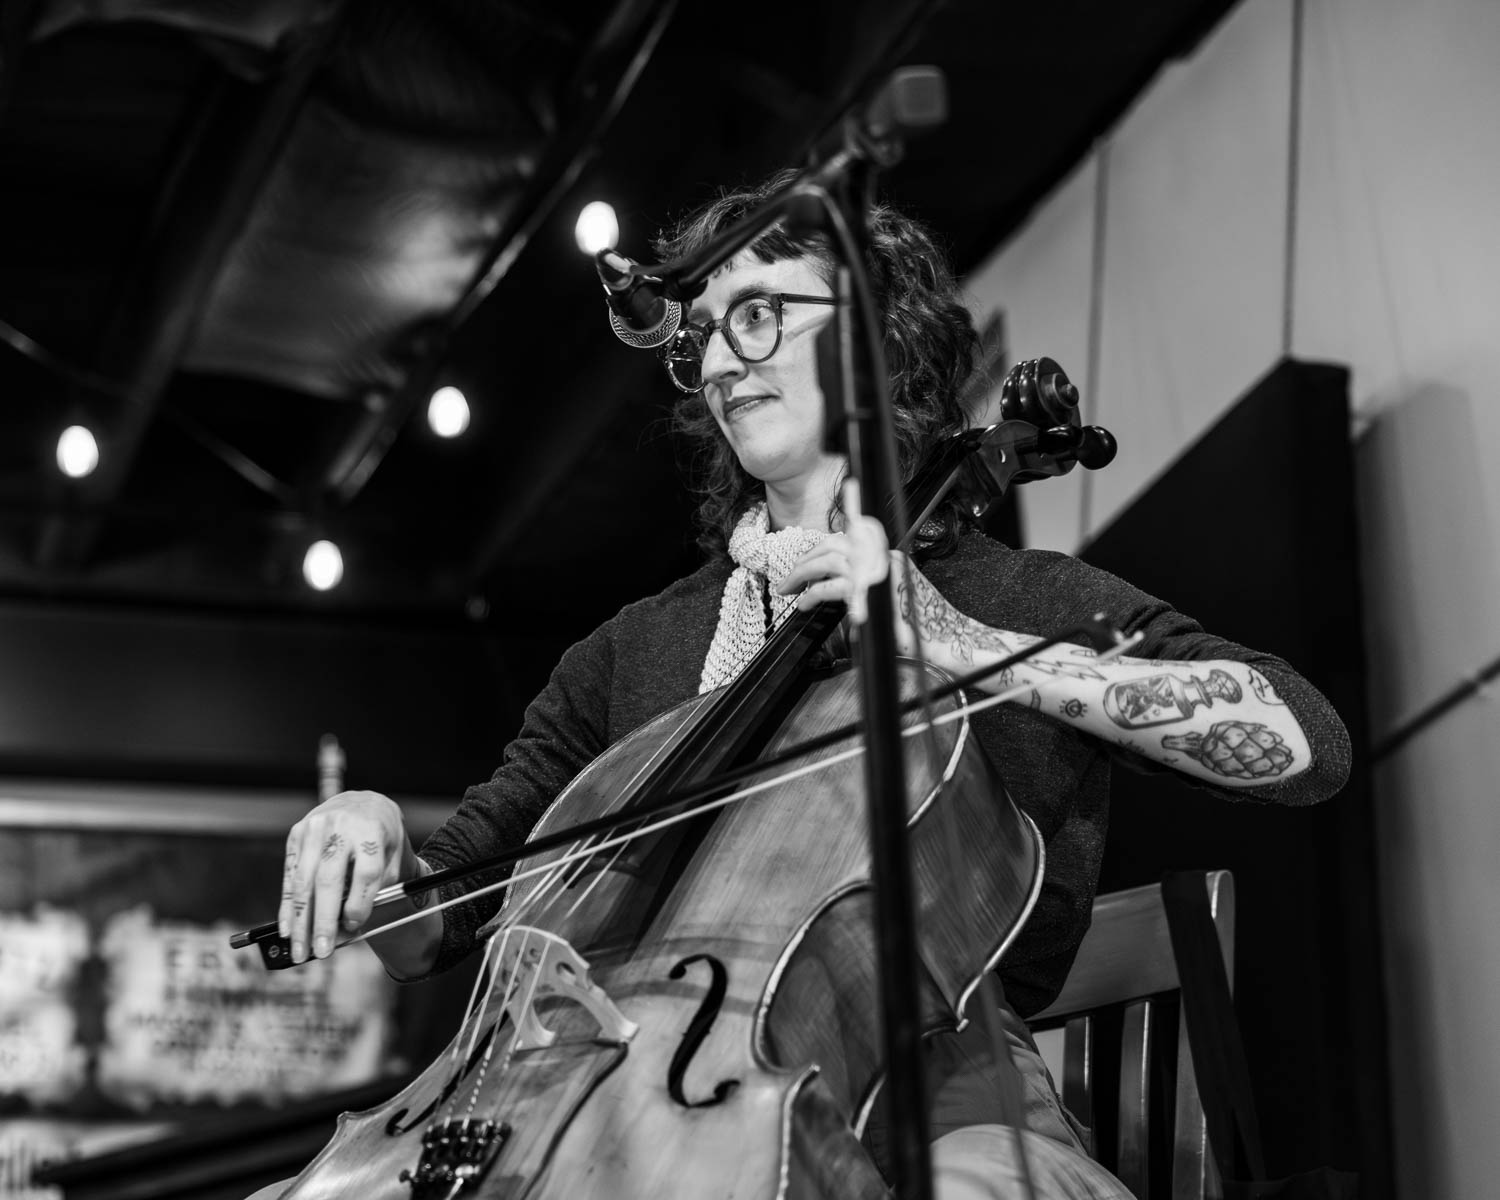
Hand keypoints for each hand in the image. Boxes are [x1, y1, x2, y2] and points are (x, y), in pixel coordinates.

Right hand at [279, 789, 415, 963]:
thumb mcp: (392, 856)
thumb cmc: (380, 838)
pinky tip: (287, 928)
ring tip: (300, 949)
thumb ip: (377, 889)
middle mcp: (341, 827)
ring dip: (300, 921)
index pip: (366, 872)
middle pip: (330, 880)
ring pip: (304, 882)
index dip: (360, 902)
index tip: (355, 926)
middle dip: (324, 920)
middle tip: (321, 951)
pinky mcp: (296, 835)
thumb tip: (349, 928)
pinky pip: (290, 876)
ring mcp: (314, 829)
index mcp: (372, 830)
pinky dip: (288, 906)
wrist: (363, 805)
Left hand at [776, 481, 921, 655]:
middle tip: (790, 578)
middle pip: (835, 543)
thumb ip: (869, 592)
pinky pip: (832, 585)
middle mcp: (881, 558)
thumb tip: (845, 595)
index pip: (849, 538)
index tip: (809, 550)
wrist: (944, 639)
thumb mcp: (892, 601)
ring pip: (829, 559)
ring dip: (803, 573)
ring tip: (790, 589)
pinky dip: (813, 594)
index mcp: (886, 558)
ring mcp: (876, 571)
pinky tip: (804, 604)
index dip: (825, 543)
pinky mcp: (869, 592)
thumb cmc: (921, 627)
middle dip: (806, 558)